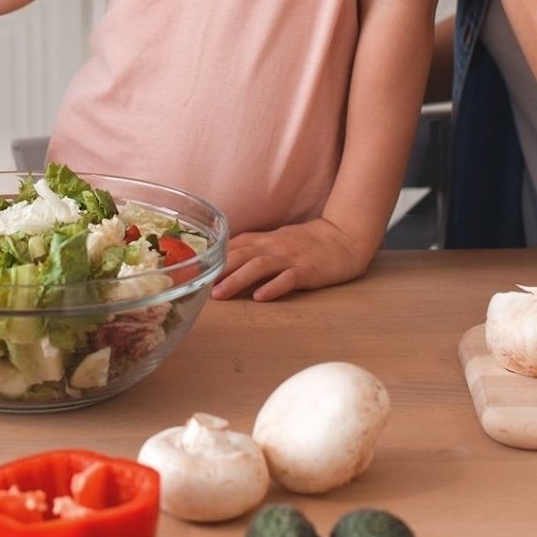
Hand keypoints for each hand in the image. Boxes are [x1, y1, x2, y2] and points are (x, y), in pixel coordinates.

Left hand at [212, 218, 374, 301]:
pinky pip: (288, 279)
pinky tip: (260, 297)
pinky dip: (273, 287)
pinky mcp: (307, 271)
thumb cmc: (307, 243)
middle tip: (197, 284)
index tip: (193, 269)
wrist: (343, 238)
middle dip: (217, 270)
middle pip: (240, 255)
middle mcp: (274, 247)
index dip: (212, 258)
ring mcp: (291, 258)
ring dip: (237, 280)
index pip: (233, 246)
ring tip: (220, 294)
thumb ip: (253, 248)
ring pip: (259, 266)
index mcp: (265, 241)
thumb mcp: (277, 241)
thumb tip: (226, 257)